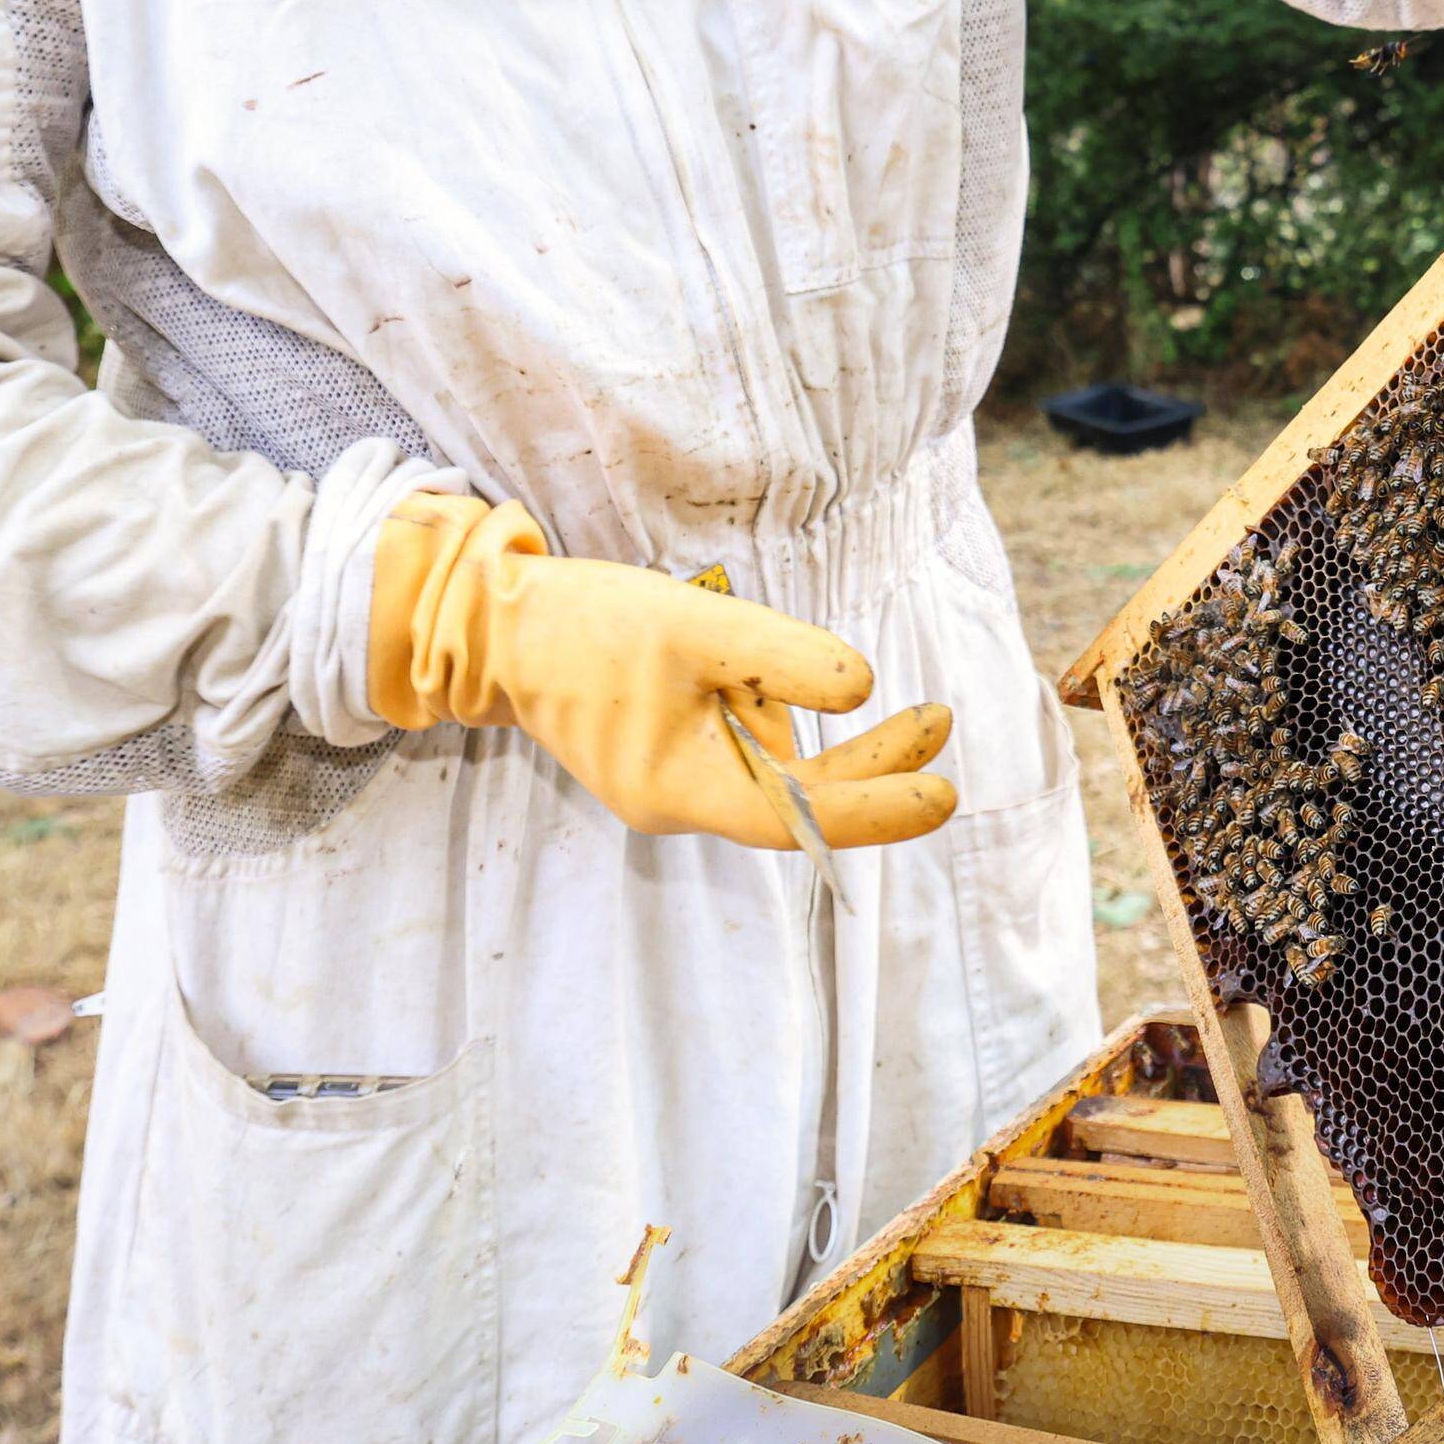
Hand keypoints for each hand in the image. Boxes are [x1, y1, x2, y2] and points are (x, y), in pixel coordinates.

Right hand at [365, 495, 957, 847]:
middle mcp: (681, 801)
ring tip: (834, 683)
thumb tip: (862, 687)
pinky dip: (773, 719)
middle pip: (799, 802)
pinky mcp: (667, 753)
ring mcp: (673, 781)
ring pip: (773, 770)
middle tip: (941, 722)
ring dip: (819, 735)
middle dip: (871, 767)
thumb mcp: (695, 624)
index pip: (802, 819)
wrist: (498, 624)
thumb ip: (780, 656)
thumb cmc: (588, 624)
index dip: (878, 810)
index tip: (945, 792)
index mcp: (681, 790)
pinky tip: (755, 672)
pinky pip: (742, 748)